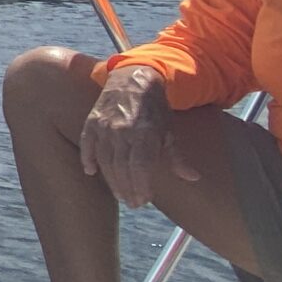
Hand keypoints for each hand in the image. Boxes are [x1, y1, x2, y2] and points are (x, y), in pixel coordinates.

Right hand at [81, 65, 197, 207]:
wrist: (134, 77)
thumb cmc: (155, 108)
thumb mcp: (169, 130)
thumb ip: (177, 157)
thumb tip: (193, 178)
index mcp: (144, 132)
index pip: (140, 167)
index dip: (141, 186)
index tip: (144, 200)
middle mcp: (122, 129)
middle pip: (121, 167)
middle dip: (127, 188)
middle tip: (133, 203)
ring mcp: (104, 125)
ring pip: (104, 160)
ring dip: (111, 180)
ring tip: (120, 194)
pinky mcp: (92, 121)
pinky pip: (87, 144)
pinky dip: (88, 158)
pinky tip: (91, 171)